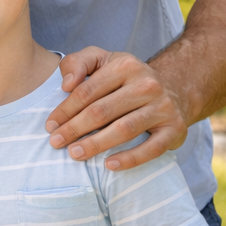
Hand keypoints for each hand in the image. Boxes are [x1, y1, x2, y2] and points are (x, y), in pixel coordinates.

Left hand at [44, 48, 189, 170]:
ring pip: (124, 129)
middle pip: (102, 111)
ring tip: (75, 154)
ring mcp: (163, 107)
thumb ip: (78, 63)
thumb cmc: (125, 77)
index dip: (65, 110)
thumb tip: (66, 84)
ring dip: (96, 144)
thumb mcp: (102, 60)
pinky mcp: (175, 129)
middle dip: (75, 128)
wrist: (174, 89)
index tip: (49, 125)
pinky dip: (130, 159)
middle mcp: (146, 84)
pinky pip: (151, 148)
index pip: (87, 91)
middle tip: (56, 143)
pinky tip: (109, 165)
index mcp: (125, 65)